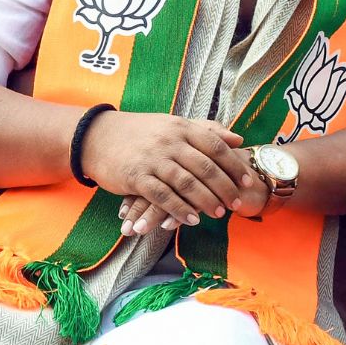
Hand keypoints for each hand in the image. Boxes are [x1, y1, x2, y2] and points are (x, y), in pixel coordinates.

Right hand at [76, 110, 256, 231]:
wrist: (98, 136)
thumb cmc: (142, 132)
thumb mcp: (174, 124)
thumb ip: (207, 130)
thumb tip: (239, 139)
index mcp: (182, 128)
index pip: (216, 146)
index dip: (234, 164)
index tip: (247, 180)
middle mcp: (170, 142)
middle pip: (205, 167)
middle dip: (225, 187)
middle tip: (237, 202)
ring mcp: (153, 159)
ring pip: (187, 183)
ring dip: (205, 201)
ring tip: (219, 214)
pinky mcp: (136, 177)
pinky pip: (163, 196)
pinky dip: (179, 209)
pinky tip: (191, 220)